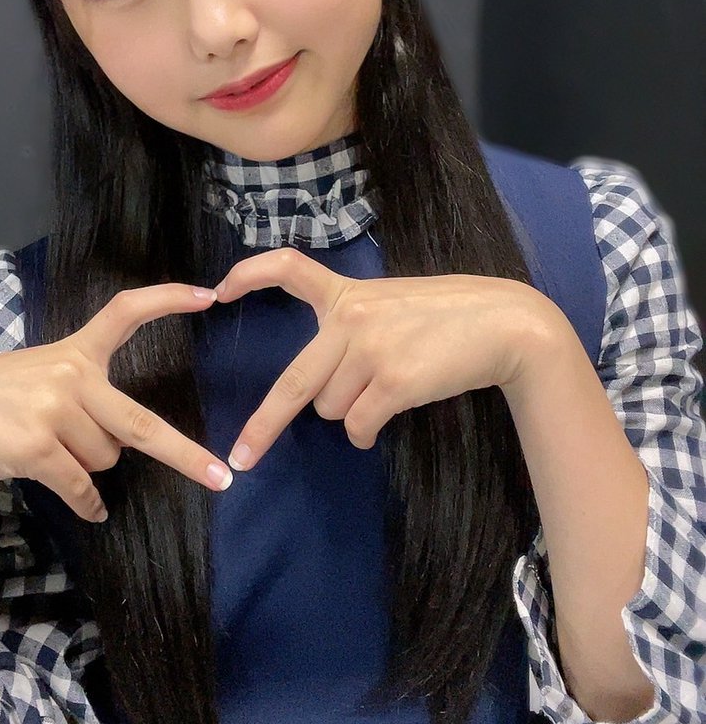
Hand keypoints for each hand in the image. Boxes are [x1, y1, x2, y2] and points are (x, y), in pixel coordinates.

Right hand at [0, 283, 230, 522]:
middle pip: (140, 424)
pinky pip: (81, 487)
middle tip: (220, 478)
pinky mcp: (36, 444)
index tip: (208, 295)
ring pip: (105, 459)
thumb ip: (81, 396)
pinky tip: (86, 508)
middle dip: (185, 456)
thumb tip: (121, 446)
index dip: (169, 300)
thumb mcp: (37, 377)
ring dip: (87, 468)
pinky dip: (86, 504)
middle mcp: (69, 374)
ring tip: (47, 451)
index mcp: (74, 352)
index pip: (127, 312)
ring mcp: (53, 408)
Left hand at [215, 248, 554, 469]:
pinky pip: (358, 426)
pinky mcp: (393, 381)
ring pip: (331, 409)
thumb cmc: (450, 317)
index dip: (250, 275)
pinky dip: (368, 430)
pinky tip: (391, 412)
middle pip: (294, 382)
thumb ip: (355, 327)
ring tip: (388, 388)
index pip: (289, 267)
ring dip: (352, 412)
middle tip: (243, 456)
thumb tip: (323, 389)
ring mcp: (370, 349)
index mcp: (348, 293)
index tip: (219, 290)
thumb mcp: (393, 303)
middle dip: (264, 425)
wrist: (504, 324)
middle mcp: (351, 318)